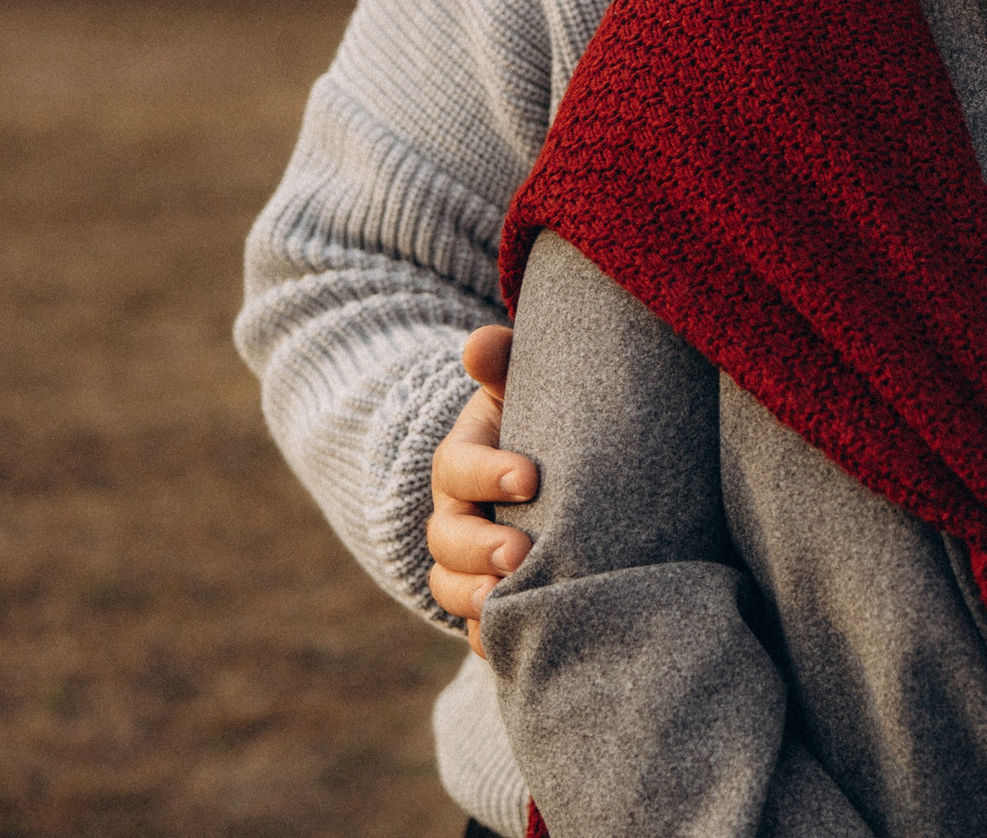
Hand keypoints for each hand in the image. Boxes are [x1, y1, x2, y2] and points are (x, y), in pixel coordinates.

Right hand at [427, 324, 537, 656]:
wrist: (539, 482)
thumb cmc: (534, 423)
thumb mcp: (519, 389)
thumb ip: (503, 365)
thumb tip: (483, 343)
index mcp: (461, 463)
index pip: (458, 467)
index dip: (488, 472)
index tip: (530, 476)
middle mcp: (454, 516)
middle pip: (448, 538)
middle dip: (480, 547)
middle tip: (521, 553)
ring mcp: (465, 564)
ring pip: (450, 589)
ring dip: (475, 599)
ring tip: (508, 602)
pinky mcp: (486, 601)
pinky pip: (476, 629)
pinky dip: (490, 638)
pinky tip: (520, 643)